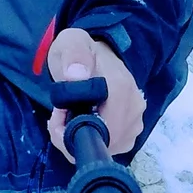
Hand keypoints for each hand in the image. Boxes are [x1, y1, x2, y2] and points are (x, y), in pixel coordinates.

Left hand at [46, 28, 143, 158]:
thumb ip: (74, 55)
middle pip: (103, 143)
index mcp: (121, 88)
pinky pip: (109, 148)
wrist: (97, 56)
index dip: (74, 130)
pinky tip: (80, 122)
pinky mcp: (131, 132)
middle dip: (73, 137)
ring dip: (79, 140)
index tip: (57, 113)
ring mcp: (135, 123)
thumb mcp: (72, 43)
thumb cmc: (82, 51)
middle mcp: (134, 109)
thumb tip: (76, 75)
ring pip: (105, 148)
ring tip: (67, 116)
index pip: (102, 129)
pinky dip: (90, 140)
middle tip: (58, 115)